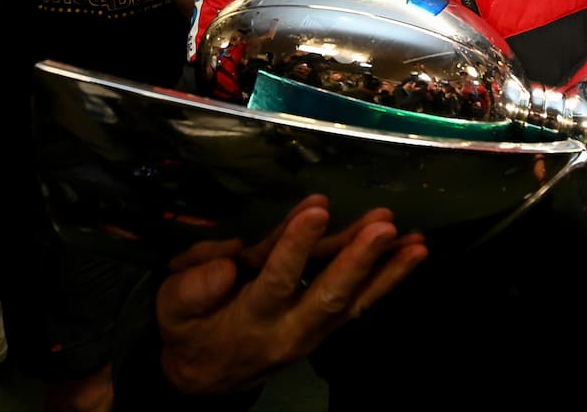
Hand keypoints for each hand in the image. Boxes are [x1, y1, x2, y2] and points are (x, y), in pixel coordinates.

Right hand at [158, 196, 427, 392]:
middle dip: (358, 259)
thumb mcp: (173, 308)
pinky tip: (414, 252)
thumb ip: (194, 286)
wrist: (210, 377)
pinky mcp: (330, 325)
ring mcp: (316, 330)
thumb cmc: (192, 329)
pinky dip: (390, 277)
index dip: (295, 246)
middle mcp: (291, 329)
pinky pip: (364, 301)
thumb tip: (229, 260)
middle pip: (328, 295)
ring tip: (414, 240)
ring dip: (386, 269)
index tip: (315, 210)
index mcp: (250, 320)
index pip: (276, 282)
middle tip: (382, 226)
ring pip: (355, 299)